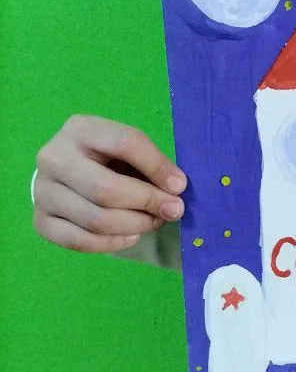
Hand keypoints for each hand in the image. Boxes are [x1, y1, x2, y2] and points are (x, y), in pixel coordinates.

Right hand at [33, 115, 186, 254]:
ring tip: (155, 222)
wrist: (64, 172)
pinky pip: (79, 241)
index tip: (179, 186)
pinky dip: (112, 243)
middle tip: (173, 210)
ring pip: (94, 219)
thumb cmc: (106, 157)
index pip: (124, 143)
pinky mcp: (40, 221)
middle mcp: (54, 158)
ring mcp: (42, 191)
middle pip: (105, 189)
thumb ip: (150, 163)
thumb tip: (175, 190)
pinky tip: (131, 236)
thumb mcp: (127, 148)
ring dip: (134, 226)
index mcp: (81, 129)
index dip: (157, 166)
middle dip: (147, 202)